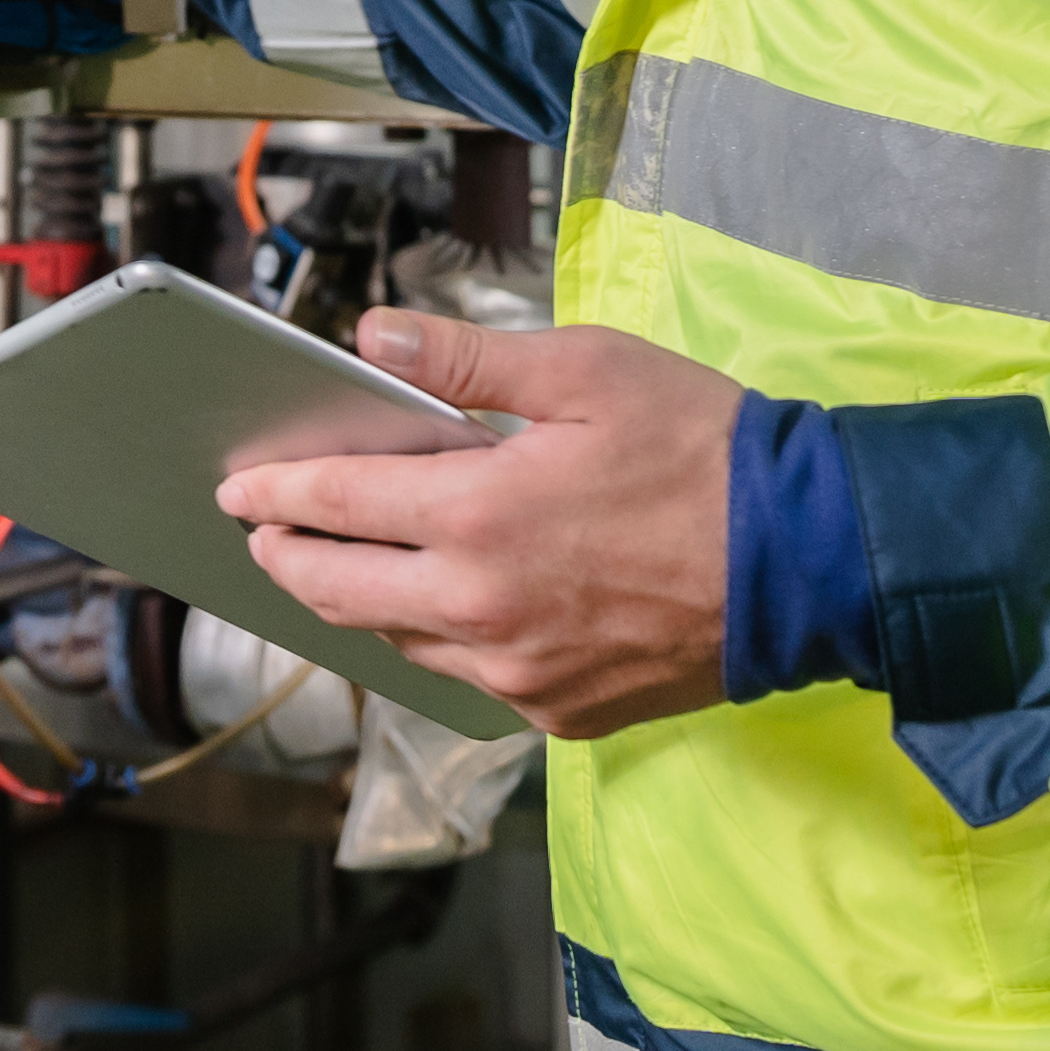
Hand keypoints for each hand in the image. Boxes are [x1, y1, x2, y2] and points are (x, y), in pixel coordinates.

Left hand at [216, 314, 741, 741]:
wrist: (812, 559)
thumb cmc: (704, 448)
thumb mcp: (584, 370)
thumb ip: (463, 362)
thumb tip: (369, 337)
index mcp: (478, 516)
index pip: (335, 505)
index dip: (275, 492)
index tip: (238, 486)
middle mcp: (482, 608)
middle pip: (341, 593)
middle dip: (288, 559)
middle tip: (265, 533)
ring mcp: (520, 673)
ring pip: (401, 643)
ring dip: (362, 603)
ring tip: (345, 565)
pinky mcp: (561, 713)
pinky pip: (471, 679)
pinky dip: (444, 639)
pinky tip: (449, 606)